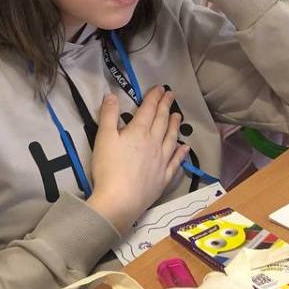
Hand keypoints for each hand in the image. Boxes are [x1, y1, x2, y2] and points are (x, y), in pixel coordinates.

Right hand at [87, 87, 188, 233]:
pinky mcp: (163, 177)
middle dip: (166, 107)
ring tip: (178, 116)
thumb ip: (108, 115)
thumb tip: (111, 95)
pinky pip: (175, 162)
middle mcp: (154, 143)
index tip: (160, 88)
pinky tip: (185, 148)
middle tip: (171, 96)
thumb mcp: (103, 138)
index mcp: (139, 132)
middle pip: (162, 121)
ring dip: (175, 126)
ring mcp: (161, 161)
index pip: (148, 110)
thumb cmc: (108, 168)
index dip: (154, 97)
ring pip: (171, 139)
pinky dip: (181, 153)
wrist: (120, 200)